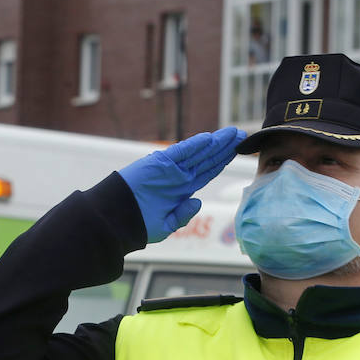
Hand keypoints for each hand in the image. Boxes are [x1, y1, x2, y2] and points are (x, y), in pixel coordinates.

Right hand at [118, 128, 243, 242]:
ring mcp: (170, 168)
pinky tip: (209, 139)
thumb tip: (198, 201)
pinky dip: (194, 145)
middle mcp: (179, 177)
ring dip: (215, 142)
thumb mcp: (166, 226)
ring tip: (232, 133)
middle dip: (224, 147)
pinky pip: (181, 152)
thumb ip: (183, 215)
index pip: (208, 172)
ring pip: (198, 152)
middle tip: (241, 135)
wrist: (118, 219)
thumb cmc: (139, 225)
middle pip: (207, 159)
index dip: (222, 162)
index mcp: (182, 191)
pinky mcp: (160, 163)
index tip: (237, 152)